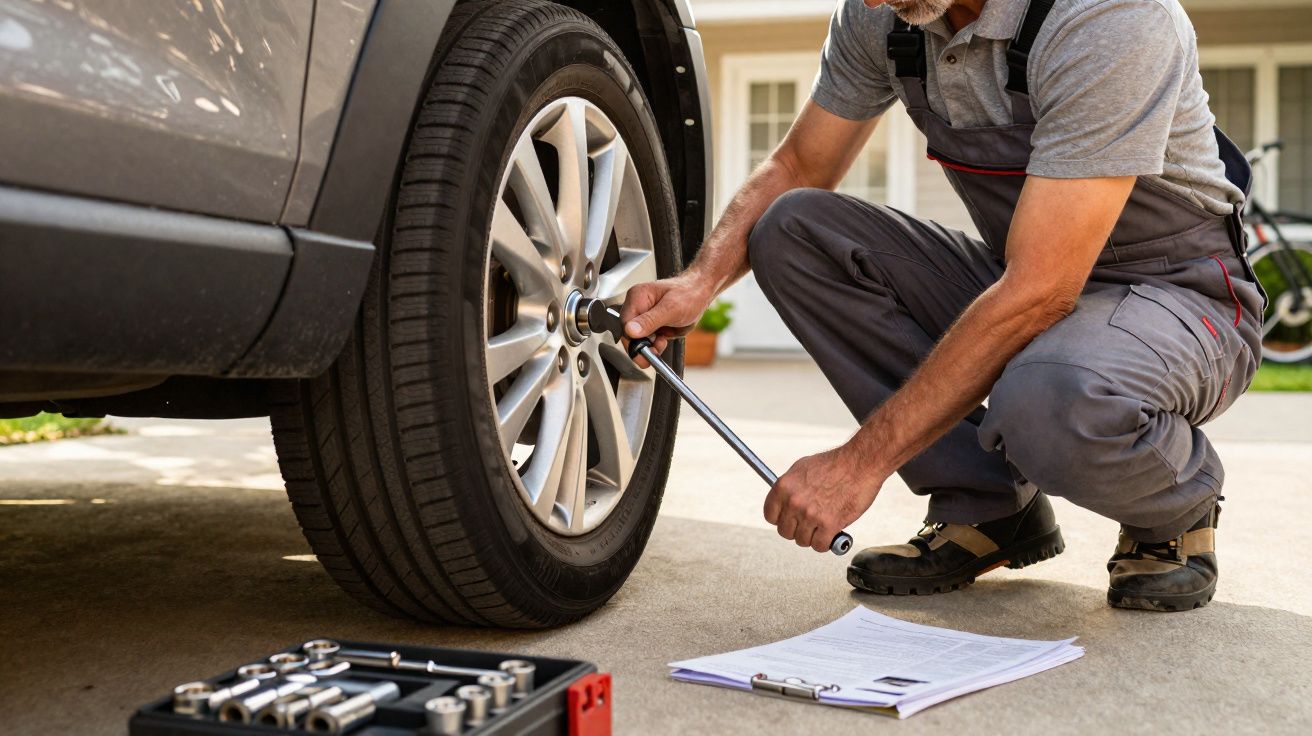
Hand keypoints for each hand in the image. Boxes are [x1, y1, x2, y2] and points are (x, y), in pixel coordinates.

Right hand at [619, 272, 714, 367]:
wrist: (701, 295)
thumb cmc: (689, 295)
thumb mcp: (671, 309)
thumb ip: (650, 320)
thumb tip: (630, 330)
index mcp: (637, 297)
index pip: (625, 324)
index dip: (633, 340)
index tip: (643, 351)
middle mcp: (638, 306)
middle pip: (629, 334)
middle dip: (642, 345)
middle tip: (655, 350)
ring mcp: (644, 316)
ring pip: (638, 340)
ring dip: (650, 346)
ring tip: (662, 342)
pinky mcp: (651, 325)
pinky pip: (647, 340)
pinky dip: (655, 345)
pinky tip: (663, 340)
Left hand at [764, 444, 884, 551]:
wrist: (859, 464)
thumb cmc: (834, 464)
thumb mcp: (802, 468)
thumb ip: (790, 487)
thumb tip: (784, 502)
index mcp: (783, 487)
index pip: (770, 516)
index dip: (781, 520)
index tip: (789, 520)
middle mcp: (794, 502)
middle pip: (785, 531)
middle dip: (797, 530)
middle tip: (809, 524)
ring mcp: (810, 514)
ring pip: (802, 541)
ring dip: (812, 537)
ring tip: (822, 526)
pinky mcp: (829, 524)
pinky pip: (819, 546)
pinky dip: (826, 543)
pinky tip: (831, 533)